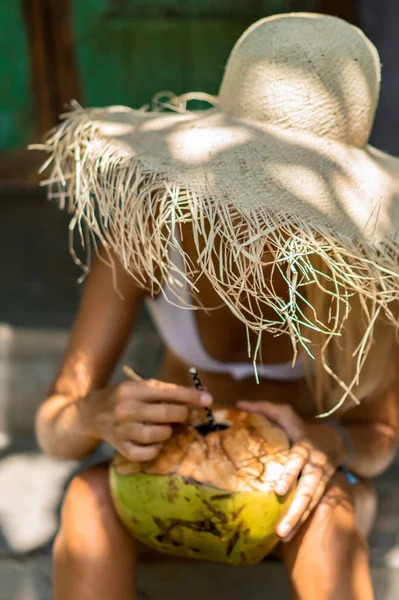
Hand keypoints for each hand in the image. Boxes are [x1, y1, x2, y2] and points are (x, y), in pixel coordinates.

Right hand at [82, 379, 212, 461]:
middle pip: (165, 414)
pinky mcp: (119, 447)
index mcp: (133, 389)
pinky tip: (155, 442)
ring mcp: (121, 429)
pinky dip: (155, 449)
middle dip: (182, 414)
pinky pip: (144, 454)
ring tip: (166, 428)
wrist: (93, 413)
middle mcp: (126, 408)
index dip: (190, 396)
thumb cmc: (126, 398)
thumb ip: (166, 392)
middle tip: (185, 415)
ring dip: (168, 432)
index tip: (208, 399)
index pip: (168, 392)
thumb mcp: (141, 387)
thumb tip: (200, 396)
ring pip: (156, 435)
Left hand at [237, 400, 346, 541]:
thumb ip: (263, 409)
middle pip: (308, 489)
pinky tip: (287, 536)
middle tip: (281, 527)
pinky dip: (301, 521)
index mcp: (305, 446)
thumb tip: (238, 404)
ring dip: (298, 520)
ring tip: (282, 536)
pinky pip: (312, 508)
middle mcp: (315, 465)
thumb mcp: (285, 413)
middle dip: (296, 508)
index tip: (279, 489)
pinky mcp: (323, 491)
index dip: (290, 473)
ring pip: (311, 502)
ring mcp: (321, 480)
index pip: (297, 459)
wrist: (336, 440)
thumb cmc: (301, 426)